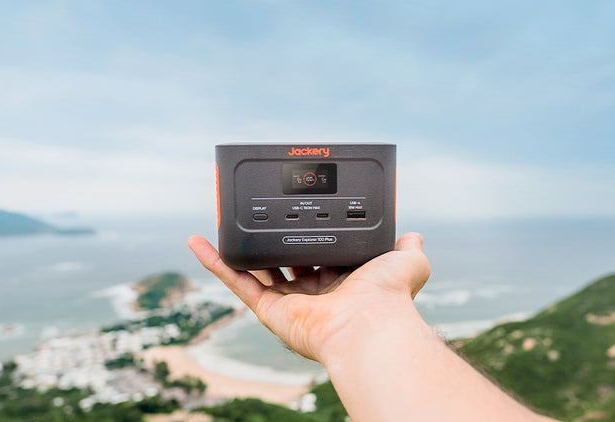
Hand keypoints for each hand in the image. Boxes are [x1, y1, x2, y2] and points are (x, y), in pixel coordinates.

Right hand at [187, 233, 429, 363]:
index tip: (298, 217)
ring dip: (238, 249)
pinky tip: (201, 241)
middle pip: (286, 262)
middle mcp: (315, 293)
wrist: (368, 323)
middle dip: (272, 242)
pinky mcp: (268, 311)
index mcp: (342, 280)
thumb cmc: (388, 296)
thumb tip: (413, 234)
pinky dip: (216, 262)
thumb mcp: (406, 260)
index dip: (309, 235)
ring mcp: (290, 303)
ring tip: (224, 223)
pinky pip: (237, 282)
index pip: (320, 253)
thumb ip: (408, 246)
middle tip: (258, 218)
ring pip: (256, 271)